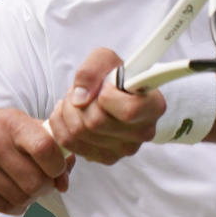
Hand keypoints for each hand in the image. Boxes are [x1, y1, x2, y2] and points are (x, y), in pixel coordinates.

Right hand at [0, 108, 73, 214]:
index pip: (44, 147)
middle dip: (47, 186)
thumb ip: (49, 144)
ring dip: (32, 198)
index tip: (58, 168)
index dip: (58, 165)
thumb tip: (66, 176)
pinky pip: (3, 206)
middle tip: (46, 183)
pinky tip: (15, 195)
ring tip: (30, 188)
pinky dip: (16, 206)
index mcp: (11, 122)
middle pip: (35, 180)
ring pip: (20, 196)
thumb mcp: (20, 124)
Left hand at [47, 48, 165, 163]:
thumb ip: (92, 69)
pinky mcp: (107, 158)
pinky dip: (61, 124)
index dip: (107, 96)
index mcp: (154, 106)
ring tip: (78, 100)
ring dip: (69, 111)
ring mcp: (126, 149)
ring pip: (79, 133)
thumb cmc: (115, 75)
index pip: (128, 110)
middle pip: (96, 122)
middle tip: (85, 91)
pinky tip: (71, 113)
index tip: (106, 85)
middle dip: (80, 101)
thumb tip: (80, 98)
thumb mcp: (105, 58)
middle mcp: (144, 132)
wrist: (115, 92)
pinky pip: (70, 143)